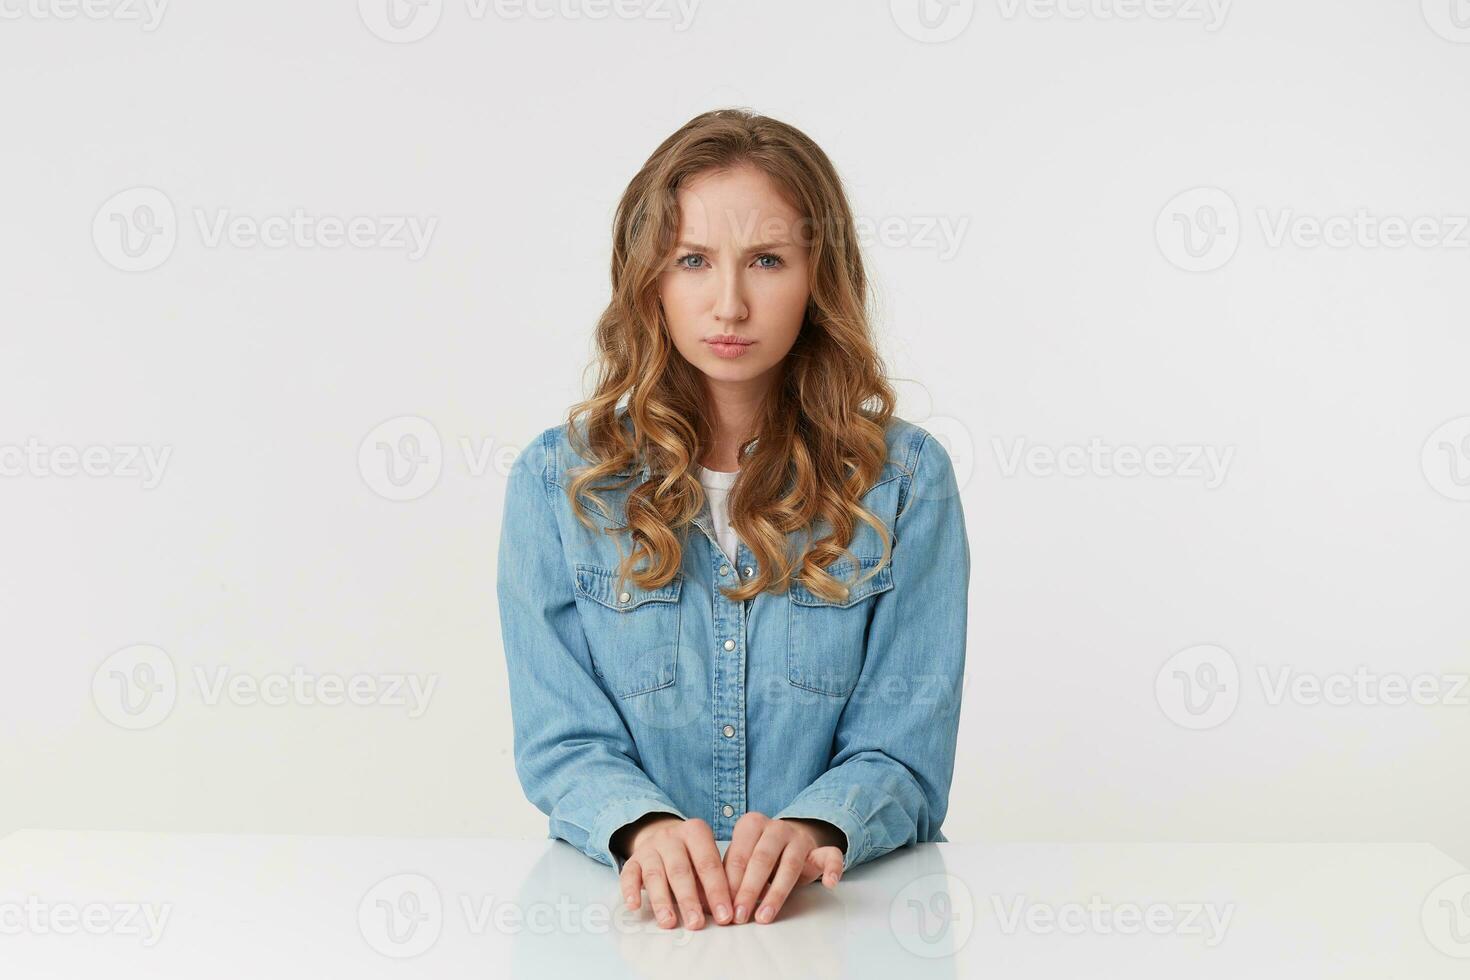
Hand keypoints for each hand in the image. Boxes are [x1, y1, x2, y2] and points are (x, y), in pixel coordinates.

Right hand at [616, 816, 735, 929]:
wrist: (662, 837)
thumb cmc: (691, 857)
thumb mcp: (705, 862)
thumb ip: (712, 884)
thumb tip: (721, 914)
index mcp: (696, 832)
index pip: (708, 863)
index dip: (717, 891)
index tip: (724, 916)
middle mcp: (671, 837)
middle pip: (680, 870)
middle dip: (688, 899)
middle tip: (696, 923)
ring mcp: (650, 847)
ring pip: (655, 874)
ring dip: (661, 901)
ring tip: (669, 922)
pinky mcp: (633, 860)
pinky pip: (628, 874)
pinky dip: (630, 890)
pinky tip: (634, 906)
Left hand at [723, 811, 844, 923]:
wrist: (792, 839)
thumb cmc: (759, 855)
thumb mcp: (742, 859)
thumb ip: (730, 875)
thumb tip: (712, 904)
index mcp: (751, 825)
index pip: (739, 855)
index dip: (730, 883)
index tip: (724, 908)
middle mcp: (776, 827)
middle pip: (762, 859)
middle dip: (749, 890)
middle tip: (740, 915)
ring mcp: (800, 838)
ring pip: (790, 864)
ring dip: (777, 893)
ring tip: (765, 916)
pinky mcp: (821, 849)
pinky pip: (831, 855)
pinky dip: (833, 869)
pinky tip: (830, 883)